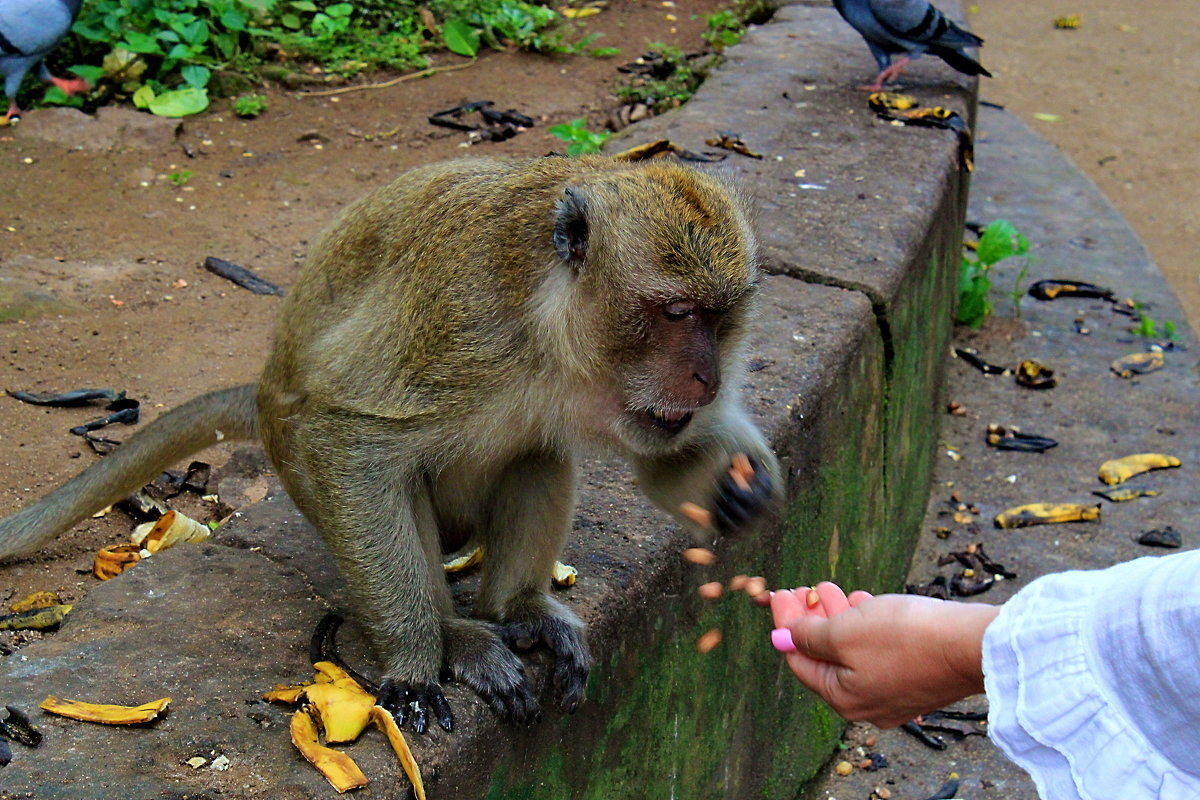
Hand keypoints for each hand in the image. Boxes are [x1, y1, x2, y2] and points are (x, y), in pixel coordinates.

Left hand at [769, 582, 998, 727]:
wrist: (972, 644)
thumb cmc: (906, 638)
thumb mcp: (844, 632)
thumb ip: (809, 636)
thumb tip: (783, 638)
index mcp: (843, 699)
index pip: (799, 661)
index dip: (786, 625)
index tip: (781, 594)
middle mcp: (868, 704)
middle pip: (827, 657)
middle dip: (813, 619)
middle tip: (804, 589)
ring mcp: (895, 694)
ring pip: (855, 652)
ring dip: (840, 618)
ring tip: (832, 589)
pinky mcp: (918, 679)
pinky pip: (881, 653)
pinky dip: (868, 627)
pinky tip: (863, 604)